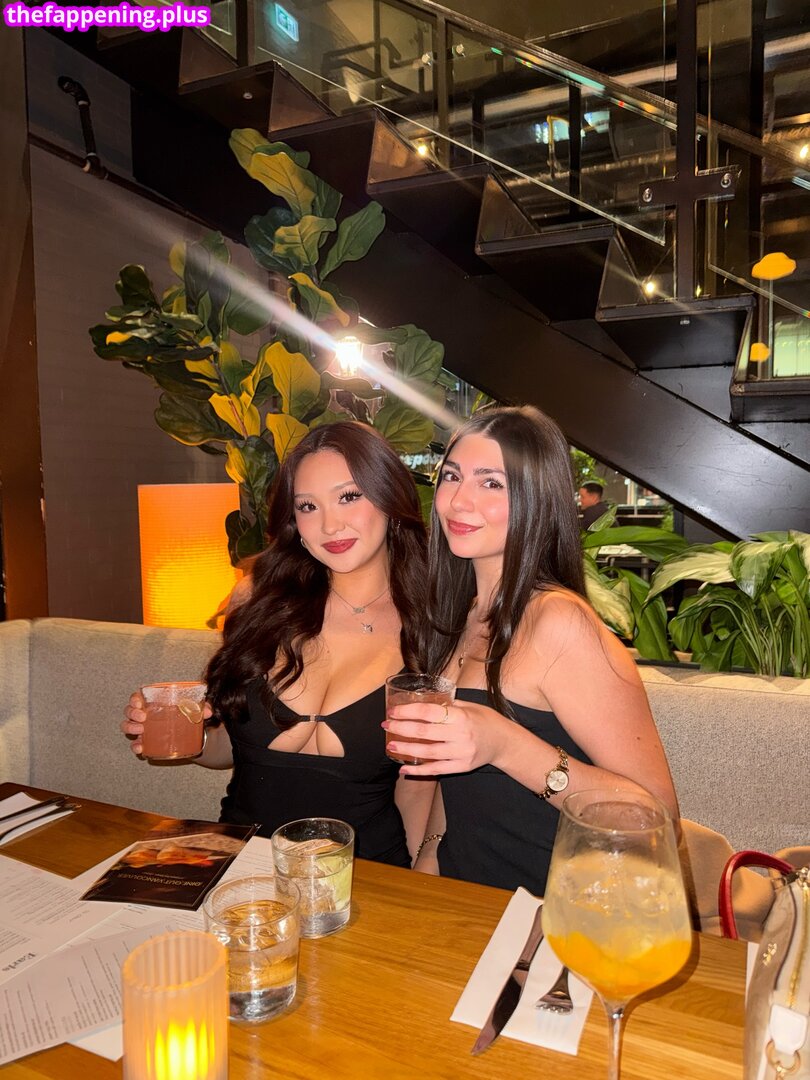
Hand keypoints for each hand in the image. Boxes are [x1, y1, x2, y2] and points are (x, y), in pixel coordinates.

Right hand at [121, 691, 211, 756]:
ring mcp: (143, 730)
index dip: (134, 699)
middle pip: (129, 711)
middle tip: (142, 718)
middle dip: (132, 714)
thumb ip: (202, 708)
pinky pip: (136, 744)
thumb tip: (207, 712)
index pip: (137, 697)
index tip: (139, 703)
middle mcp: (144, 715)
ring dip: (130, 728)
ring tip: (140, 730)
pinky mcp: (147, 743)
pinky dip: (136, 746)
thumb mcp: (194, 710)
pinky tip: (140, 748)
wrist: (191, 735)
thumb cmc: (187, 716)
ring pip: (128, 726)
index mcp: (153, 703)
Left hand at [383, 699, 510, 776]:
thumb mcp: (469, 706)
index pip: (429, 712)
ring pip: (427, 753)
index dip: (408, 711)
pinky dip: (418, 771)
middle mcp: (461, 735)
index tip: (393, 711)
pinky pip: (436, 770)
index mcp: (461, 716)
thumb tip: (421, 701)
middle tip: (386, 726)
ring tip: (391, 746)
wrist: (504, 742)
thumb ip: (447, 705)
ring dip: (406, 749)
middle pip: (424, 732)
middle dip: (401, 728)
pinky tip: (404, 770)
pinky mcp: (461, 767)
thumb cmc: (484, 720)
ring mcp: (461, 753)